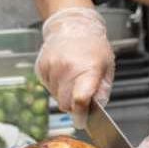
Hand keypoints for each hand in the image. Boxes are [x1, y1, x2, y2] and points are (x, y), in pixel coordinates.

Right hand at [34, 7, 114, 122]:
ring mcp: (52, 67)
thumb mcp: (107, 67)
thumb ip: (103, 90)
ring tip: (72, 78)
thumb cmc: (93, 46)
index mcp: (87, 69)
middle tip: (81, 95)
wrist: (72, 25)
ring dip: (64, 94)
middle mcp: (67, 68)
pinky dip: (56, 85)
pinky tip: (63, 73)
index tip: (82, 122)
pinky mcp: (41, 67)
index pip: (80, 99)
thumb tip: (97, 110)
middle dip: (73, 105)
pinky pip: (48, 87)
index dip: (81, 115)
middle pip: (65, 104)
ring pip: (55, 97)